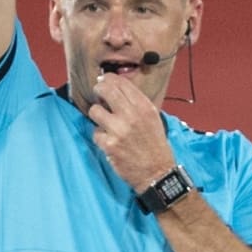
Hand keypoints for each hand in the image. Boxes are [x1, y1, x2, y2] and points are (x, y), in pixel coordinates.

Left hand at [87, 73, 176, 190]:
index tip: (104, 80)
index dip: (109, 79)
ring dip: (96, 115)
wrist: (156, 171)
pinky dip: (99, 136)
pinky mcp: (109, 144)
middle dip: (98, 89)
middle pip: (106, 91)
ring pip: (95, 111)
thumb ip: (137, 104)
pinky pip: (95, 133)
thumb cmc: (154, 146)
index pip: (122, 84)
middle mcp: (132, 115)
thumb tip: (117, 90)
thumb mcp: (152, 118)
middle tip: (97, 93)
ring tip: (103, 121)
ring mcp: (119, 130)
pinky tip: (108, 140)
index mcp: (144, 107)